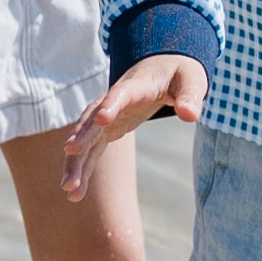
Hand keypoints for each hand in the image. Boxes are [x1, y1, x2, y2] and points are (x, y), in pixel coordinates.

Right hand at [63, 54, 206, 199]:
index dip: (111, 105)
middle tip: (70, 153)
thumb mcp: (192, 80)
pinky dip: (83, 168)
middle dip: (82, 136)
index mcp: (136, 85)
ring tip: (69, 189)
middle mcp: (114, 100)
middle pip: (93, 119)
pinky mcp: (107, 128)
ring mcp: (107, 115)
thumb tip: (190, 115)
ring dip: (76, 161)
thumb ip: (190, 96)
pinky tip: (76, 192)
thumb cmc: (179, 74)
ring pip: (86, 138)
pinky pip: (91, 150)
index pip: (120, 94)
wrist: (163, 67)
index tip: (101, 119)